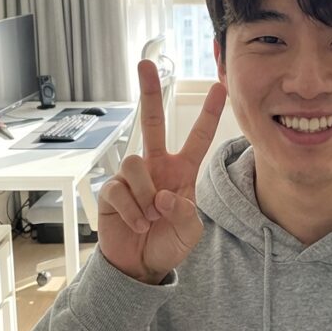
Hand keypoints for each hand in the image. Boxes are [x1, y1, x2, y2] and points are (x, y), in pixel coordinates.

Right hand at [97, 59, 226, 282]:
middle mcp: (156, 167)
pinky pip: (120, 189)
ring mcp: (133, 177)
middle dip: (149, 92)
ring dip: (145, 195)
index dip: (208, 114)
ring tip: (150, 218)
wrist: (140, 266)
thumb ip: (184, 213)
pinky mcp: (112, 191)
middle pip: (152, 122)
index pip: (198, 138)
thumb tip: (163, 196)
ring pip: (136, 163)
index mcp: (182, 171)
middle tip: (145, 64)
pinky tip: (138, 224)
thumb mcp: (189, 232)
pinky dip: (132, 210)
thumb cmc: (167, 244)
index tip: (219, 87)